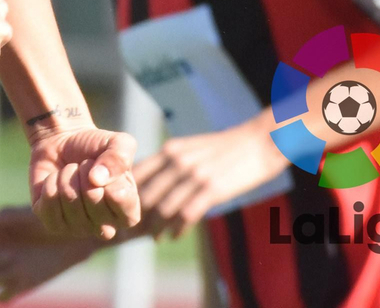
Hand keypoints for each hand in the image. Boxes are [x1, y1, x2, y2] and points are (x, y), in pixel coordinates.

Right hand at [0, 206, 101, 301]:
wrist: (74, 236)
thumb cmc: (50, 218)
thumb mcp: (30, 213)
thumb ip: (9, 215)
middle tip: (8, 256)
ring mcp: (5, 270)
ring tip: (14, 268)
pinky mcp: (19, 286)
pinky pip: (0, 298)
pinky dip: (4, 295)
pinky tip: (20, 283)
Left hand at [28, 126, 138, 240]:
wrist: (61, 143)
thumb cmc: (95, 147)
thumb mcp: (117, 143)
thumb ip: (119, 158)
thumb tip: (97, 180)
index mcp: (127, 213)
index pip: (119, 198)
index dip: (108, 174)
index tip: (104, 166)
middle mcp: (105, 228)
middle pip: (92, 197)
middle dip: (84, 171)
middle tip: (83, 167)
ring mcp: (79, 229)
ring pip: (69, 199)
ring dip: (65, 176)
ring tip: (69, 173)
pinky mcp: (54, 225)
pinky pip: (47, 206)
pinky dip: (48, 184)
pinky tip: (54, 181)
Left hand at [135, 116, 288, 238]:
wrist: (258, 143)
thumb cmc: (224, 148)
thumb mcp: (191, 147)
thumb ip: (171, 162)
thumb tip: (151, 182)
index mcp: (170, 150)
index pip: (138, 173)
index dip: (126, 193)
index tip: (121, 208)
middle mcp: (178, 160)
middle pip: (147, 193)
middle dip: (137, 215)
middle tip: (130, 230)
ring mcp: (194, 175)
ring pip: (165, 207)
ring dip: (156, 227)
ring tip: (152, 238)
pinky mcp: (212, 189)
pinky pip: (187, 214)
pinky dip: (178, 229)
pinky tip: (174, 236)